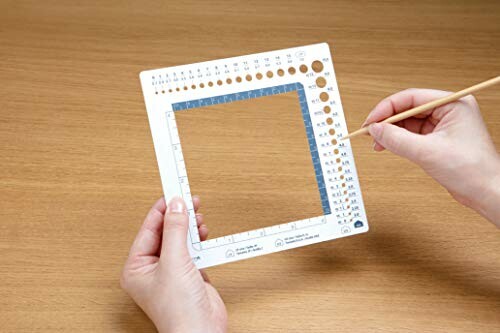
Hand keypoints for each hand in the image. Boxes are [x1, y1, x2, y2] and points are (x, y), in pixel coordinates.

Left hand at [121, 196, 226, 332]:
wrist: (202, 332)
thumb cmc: (178, 310)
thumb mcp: (174, 262)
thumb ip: (175, 230)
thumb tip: (175, 204)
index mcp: (136, 267)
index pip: (148, 229)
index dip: (161, 209)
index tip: (172, 191)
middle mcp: (152, 269)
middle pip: (165, 232)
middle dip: (178, 216)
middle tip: (190, 200)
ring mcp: (171, 271)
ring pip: (179, 239)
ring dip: (190, 227)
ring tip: (198, 215)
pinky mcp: (189, 274)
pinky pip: (192, 249)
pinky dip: (198, 239)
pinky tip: (203, 232)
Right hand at [363, 88, 499, 226]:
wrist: (487, 193)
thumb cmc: (472, 170)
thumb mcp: (427, 152)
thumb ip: (397, 139)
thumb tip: (375, 130)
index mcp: (453, 104)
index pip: (411, 98)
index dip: (387, 108)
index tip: (371, 121)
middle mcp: (449, 111)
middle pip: (408, 109)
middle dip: (387, 121)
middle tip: (370, 132)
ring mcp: (444, 125)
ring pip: (408, 123)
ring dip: (391, 132)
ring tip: (377, 142)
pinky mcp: (439, 140)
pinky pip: (413, 135)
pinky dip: (399, 140)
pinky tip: (388, 146)